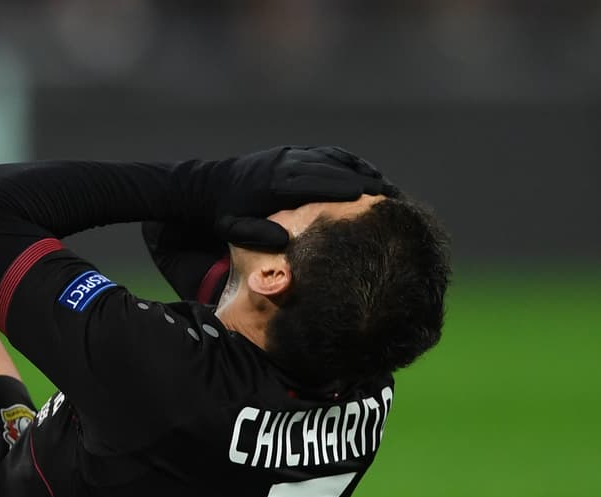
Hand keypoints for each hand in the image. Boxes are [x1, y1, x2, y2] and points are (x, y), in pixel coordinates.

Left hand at [210, 146, 393, 250]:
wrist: (211, 185)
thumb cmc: (224, 213)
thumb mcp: (232, 228)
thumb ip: (257, 233)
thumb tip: (286, 240)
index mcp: (273, 184)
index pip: (313, 183)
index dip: (339, 187)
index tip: (366, 196)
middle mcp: (286, 164)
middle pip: (329, 169)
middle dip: (360, 180)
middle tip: (389, 195)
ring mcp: (291, 155)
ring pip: (332, 158)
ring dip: (360, 169)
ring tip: (386, 186)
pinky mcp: (294, 153)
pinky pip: (326, 153)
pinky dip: (349, 161)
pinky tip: (367, 171)